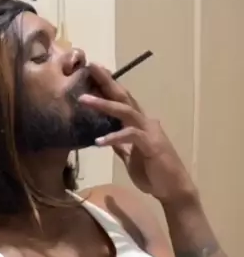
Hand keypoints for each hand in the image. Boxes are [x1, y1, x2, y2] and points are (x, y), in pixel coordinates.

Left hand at [80, 63, 197, 204]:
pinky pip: (130, 136)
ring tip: (84, 100)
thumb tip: (107, 139)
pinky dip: (114, 137)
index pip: (121, 101)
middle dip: (106, 82)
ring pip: (125, 111)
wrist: (172, 189)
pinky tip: (99, 141)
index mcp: (139, 124)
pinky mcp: (151, 144)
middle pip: (123, 97)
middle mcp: (145, 121)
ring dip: (104, 105)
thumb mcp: (131, 158)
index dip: (107, 87)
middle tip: (90, 67)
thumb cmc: (153, 174)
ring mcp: (149, 131)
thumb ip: (121, 146)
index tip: (92, 73)